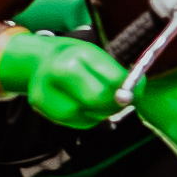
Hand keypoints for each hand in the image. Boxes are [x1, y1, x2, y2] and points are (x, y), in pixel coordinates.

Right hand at [0, 25, 134, 129]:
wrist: (38, 61)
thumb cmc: (75, 58)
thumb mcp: (96, 56)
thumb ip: (116, 73)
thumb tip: (138, 92)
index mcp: (76, 53)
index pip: (113, 79)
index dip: (131, 90)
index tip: (138, 91)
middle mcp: (58, 71)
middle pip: (98, 100)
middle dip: (115, 104)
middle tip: (123, 101)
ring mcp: (46, 91)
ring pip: (89, 116)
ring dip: (103, 113)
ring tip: (102, 101)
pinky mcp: (42, 108)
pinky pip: (78, 122)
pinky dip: (89, 118)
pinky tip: (87, 107)